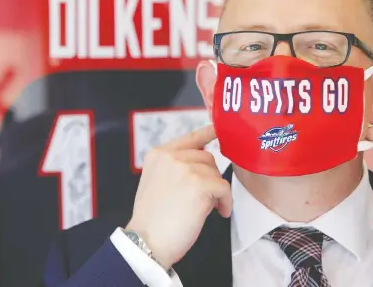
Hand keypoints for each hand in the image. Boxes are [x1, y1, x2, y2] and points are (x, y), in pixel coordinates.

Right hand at [125, 125, 231, 268]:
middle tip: (204, 198)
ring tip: (207, 209)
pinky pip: (224, 188)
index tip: (217, 129)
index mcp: (158, 155)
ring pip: (216, 173)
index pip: (189, 138)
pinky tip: (220, 212)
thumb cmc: (153, 221)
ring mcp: (185, 168)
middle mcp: (171, 157)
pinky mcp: (200, 184)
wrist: (146, 242)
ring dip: (217, 192)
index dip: (206, 133)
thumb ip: (174, 168)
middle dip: (210, 177)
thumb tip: (201, 163)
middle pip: (207, 157)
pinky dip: (226, 202)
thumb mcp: (156, 183)